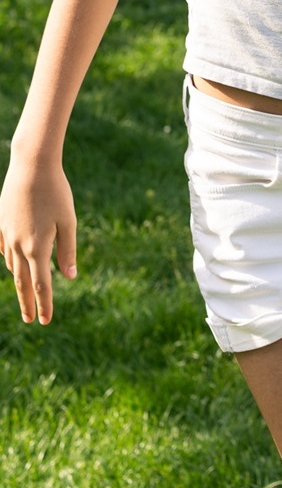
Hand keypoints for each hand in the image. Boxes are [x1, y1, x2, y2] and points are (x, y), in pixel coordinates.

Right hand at [0, 164, 76, 324]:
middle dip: (27, 302)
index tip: (44, 321)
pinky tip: (12, 262)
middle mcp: (18, 245)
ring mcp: (6, 234)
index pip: (42, 285)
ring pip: (11, 264)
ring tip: (25, 292)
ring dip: (19, 280)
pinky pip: (2, 248)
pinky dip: (8, 258)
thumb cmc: (57, 192)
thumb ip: (68, 250)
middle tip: (30, 320)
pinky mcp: (0, 223)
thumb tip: (70, 276)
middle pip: (22, 281)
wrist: (32, 166)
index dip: (44, 304)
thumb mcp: (69, 221)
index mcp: (38, 247)